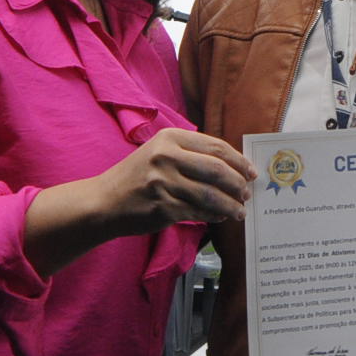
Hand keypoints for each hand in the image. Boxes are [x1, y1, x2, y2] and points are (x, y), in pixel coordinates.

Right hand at [100, 127, 255, 230]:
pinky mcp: (163, 208)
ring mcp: (164, 183)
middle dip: (238, 184)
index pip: (215, 147)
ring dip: (230, 205)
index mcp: (170, 138)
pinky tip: (220, 217)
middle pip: (217, 170)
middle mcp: (166, 157)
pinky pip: (198, 213)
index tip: (251, 171)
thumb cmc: (137, 176)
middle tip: (247, 193)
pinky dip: (214, 216)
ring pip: (211, 195)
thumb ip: (191, 154)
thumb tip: (233, 167)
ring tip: (240, 211)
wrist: (104, 201)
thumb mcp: (160, 152)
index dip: (238, 160)